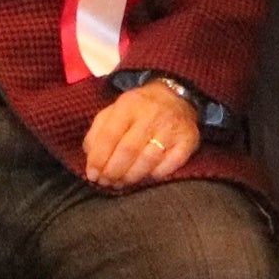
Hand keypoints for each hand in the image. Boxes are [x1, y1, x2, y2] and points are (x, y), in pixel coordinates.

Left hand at [81, 85, 200, 189]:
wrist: (176, 95)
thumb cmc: (138, 109)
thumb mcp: (114, 111)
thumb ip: (98, 132)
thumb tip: (90, 158)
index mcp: (128, 105)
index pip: (109, 135)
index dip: (99, 159)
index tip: (92, 175)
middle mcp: (151, 115)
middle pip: (128, 150)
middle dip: (113, 171)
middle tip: (106, 182)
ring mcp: (171, 128)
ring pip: (149, 160)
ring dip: (132, 177)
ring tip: (122, 183)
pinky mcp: (188, 139)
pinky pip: (172, 164)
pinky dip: (157, 174)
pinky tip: (147, 176)